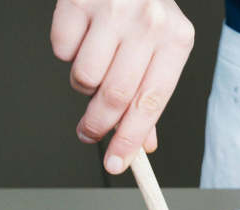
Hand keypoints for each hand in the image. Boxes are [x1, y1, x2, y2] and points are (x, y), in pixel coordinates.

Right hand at [50, 0, 194, 173]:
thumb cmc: (146, 9)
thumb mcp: (163, 48)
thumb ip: (151, 95)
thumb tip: (141, 144)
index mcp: (177, 40)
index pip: (151, 104)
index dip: (131, 140)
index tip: (118, 164)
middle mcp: (149, 24)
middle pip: (116, 97)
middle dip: (98, 126)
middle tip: (89, 134)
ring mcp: (113, 10)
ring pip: (85, 77)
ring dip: (84, 83)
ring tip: (96, 62)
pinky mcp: (78, 1)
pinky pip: (62, 51)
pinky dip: (68, 52)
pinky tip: (84, 36)